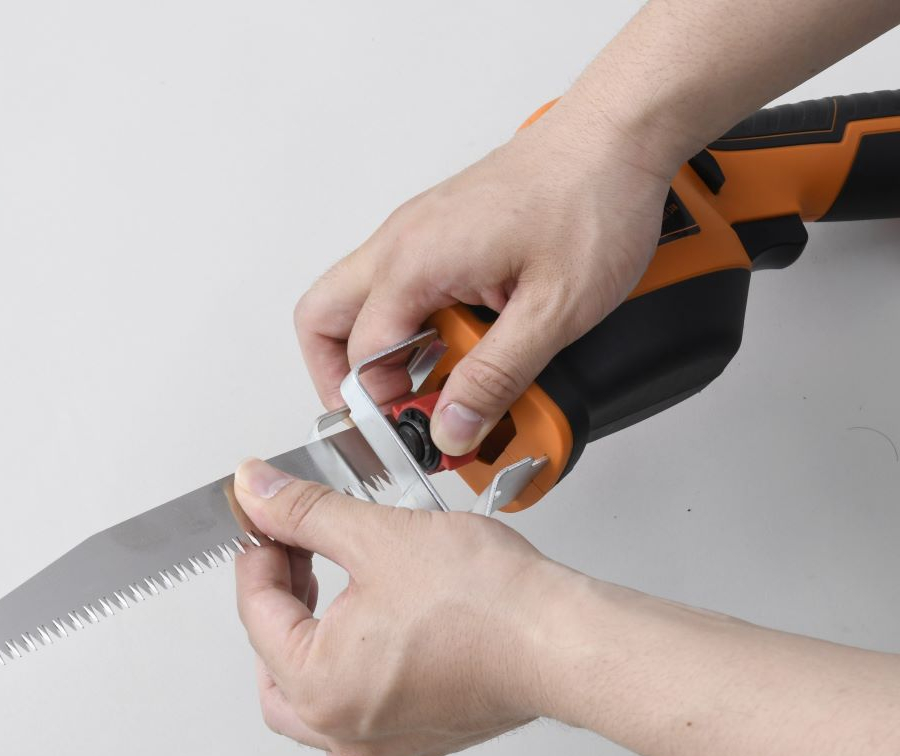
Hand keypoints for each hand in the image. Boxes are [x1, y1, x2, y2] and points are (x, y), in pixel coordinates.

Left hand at [232, 457, 576, 755]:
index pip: (256, 611)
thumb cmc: (488, 604)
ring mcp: (381, 744)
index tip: (267, 519)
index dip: (258, 551)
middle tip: (293, 550)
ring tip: (322, 591)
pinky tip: (362, 639)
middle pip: (271, 663)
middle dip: (275, 600)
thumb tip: (257, 491)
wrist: (563, 640)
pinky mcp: (418, 740)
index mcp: (318, 686)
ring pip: (306, 704)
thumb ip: (303, 511)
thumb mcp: (376, 534)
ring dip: (301, 648)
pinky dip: (342, 682)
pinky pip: (352, 723)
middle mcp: (343, 729)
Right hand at [295, 106, 677, 454]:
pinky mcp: (438, 233)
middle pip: (323, 321)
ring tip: (434, 383)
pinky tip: (461, 345)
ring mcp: (415, 234)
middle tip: (384, 414)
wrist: (616, 135)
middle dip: (339, 378)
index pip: (363, 359)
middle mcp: (401, 243)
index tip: (421, 435)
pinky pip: (397, 288)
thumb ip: (496, 378)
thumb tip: (452, 427)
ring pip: (356, 304)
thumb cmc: (591, 199)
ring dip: (383, 353)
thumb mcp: (552, 311)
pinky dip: (414, 326)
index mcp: (414, 262)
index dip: (386, 409)